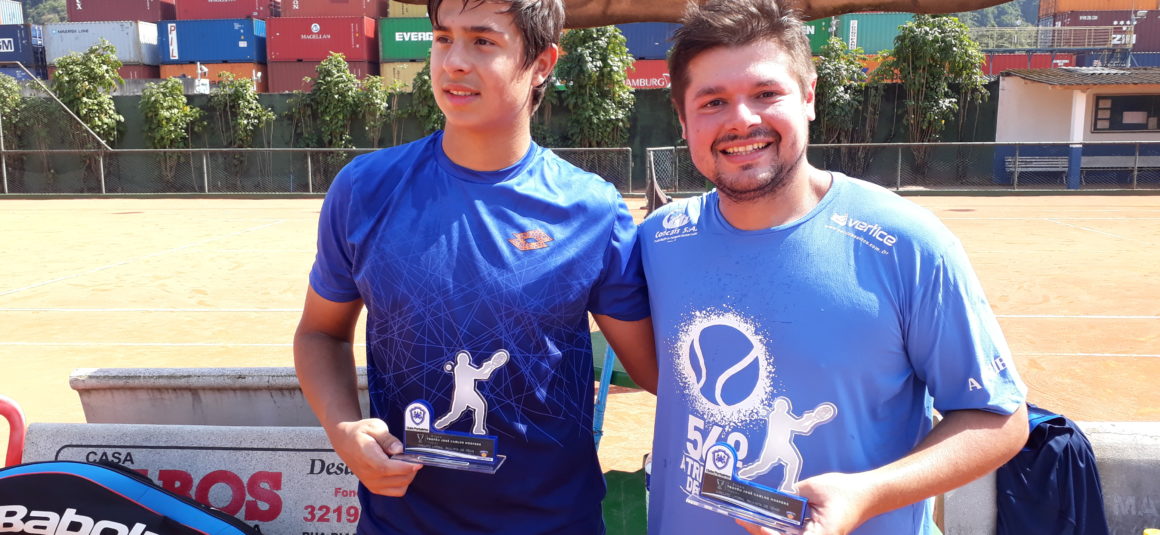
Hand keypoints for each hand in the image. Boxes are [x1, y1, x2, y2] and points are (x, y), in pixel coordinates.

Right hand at [328, 418, 421, 496]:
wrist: (345, 442)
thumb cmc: (360, 433)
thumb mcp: (374, 426)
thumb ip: (387, 438)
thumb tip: (399, 449)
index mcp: (366, 456)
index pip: (386, 467)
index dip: (404, 467)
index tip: (418, 462)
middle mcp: (367, 474)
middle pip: (396, 479)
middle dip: (411, 469)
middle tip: (415, 457)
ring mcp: (370, 483)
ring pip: (399, 487)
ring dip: (408, 476)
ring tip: (408, 463)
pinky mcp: (374, 488)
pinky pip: (395, 492)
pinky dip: (403, 483)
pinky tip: (402, 471)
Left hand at [734, 472, 873, 534]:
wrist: (866, 494)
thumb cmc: (845, 492)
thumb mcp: (814, 488)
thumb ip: (792, 494)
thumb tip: (771, 496)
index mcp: (821, 534)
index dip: (771, 534)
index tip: (757, 525)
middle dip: (761, 530)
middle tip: (741, 519)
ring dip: (766, 528)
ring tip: (746, 518)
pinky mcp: (811, 532)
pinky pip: (791, 531)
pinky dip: (776, 525)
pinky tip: (762, 517)